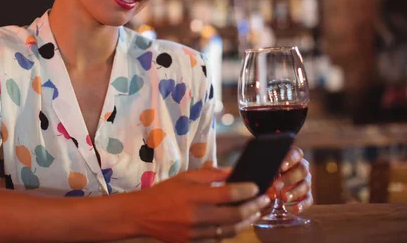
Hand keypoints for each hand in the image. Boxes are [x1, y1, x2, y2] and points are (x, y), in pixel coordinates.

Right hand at [134, 168, 271, 242]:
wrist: (142, 215)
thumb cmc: (165, 192)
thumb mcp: (186, 177)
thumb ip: (211, 174)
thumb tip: (233, 171)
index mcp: (194, 195)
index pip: (228, 193)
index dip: (246, 190)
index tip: (257, 186)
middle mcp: (197, 215)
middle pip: (234, 214)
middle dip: (254, 207)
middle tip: (265, 200)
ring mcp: (196, 232)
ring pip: (230, 230)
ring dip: (247, 222)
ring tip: (257, 214)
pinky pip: (219, 239)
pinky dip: (231, 231)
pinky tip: (239, 224)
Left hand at [270, 146, 312, 212]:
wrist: (271, 177)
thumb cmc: (267, 167)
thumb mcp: (265, 162)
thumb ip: (264, 162)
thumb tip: (257, 164)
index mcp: (294, 156)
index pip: (296, 154)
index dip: (290, 160)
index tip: (281, 167)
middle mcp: (302, 167)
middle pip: (302, 170)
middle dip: (289, 179)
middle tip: (276, 186)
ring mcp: (306, 181)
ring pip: (305, 185)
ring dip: (295, 192)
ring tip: (283, 198)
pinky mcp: (307, 194)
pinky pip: (309, 199)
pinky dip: (303, 204)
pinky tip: (295, 209)